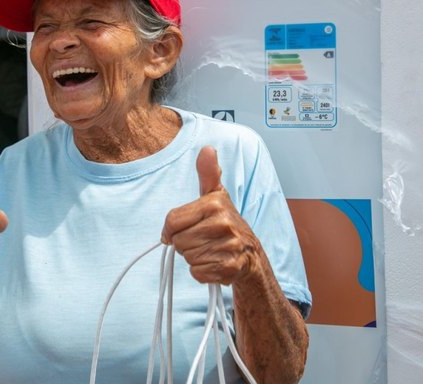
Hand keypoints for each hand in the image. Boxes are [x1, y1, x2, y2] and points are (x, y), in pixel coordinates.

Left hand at [162, 146, 260, 284]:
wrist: (251, 254)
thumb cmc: (225, 223)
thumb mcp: (216, 195)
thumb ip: (208, 173)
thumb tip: (207, 149)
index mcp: (215, 203)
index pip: (171, 221)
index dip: (172, 229)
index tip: (185, 228)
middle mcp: (223, 223)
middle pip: (178, 241)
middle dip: (186, 244)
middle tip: (203, 240)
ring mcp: (228, 246)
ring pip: (187, 257)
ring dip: (195, 257)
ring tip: (211, 250)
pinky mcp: (229, 268)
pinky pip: (197, 272)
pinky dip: (203, 271)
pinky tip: (215, 262)